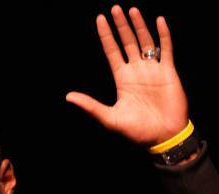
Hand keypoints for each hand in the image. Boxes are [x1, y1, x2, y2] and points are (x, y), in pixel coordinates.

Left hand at [66, 5, 187, 146]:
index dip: (106, 36)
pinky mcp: (168, 72)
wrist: (162, 137)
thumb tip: (68, 97)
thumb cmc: (137, 132)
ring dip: (139, 26)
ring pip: (145, 42)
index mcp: (122, 80)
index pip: (112, 52)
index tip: (100, 19)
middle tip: (115, 9)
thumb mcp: (109, 118)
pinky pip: (166, 49)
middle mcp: (137, 71)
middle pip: (127, 42)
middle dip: (121, 26)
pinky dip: (163, 35)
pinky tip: (159, 21)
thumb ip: (90, 106)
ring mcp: (153, 70)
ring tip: (131, 10)